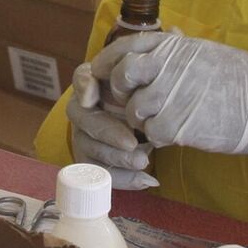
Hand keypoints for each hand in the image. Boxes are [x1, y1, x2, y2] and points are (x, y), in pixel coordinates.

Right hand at [67, 64, 159, 189]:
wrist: (166, 119)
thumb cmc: (159, 94)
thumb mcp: (155, 76)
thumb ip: (142, 67)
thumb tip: (117, 88)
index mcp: (99, 81)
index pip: (82, 77)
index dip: (83, 87)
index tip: (91, 99)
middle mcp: (86, 107)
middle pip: (82, 117)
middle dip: (106, 132)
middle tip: (132, 143)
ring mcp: (86, 135)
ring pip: (88, 148)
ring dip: (115, 159)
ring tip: (143, 162)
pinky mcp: (95, 160)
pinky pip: (100, 173)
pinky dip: (123, 179)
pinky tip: (145, 180)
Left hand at [95, 31, 247, 165]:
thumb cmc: (243, 78)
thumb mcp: (208, 51)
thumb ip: (181, 47)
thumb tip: (170, 34)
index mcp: (174, 46)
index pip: (124, 46)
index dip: (105, 61)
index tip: (99, 73)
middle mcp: (167, 65)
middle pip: (119, 77)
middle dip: (119, 93)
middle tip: (131, 103)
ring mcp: (169, 95)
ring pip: (132, 110)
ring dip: (142, 119)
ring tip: (164, 119)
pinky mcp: (174, 126)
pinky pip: (150, 133)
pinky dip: (159, 137)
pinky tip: (176, 132)